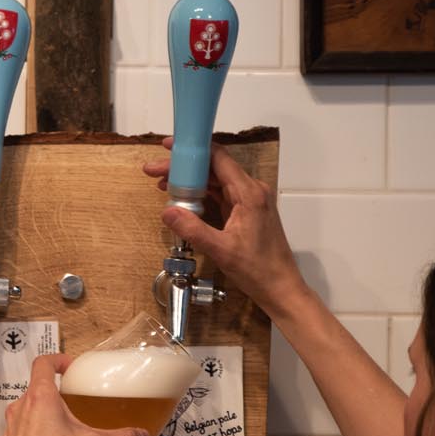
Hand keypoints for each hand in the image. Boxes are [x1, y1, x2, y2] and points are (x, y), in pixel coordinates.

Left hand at [0, 354, 147, 435]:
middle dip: (57, 390)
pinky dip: (36, 428)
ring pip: (29, 406)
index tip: (70, 367)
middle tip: (74, 399)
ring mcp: (13, 424)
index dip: (58, 360)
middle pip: (38, 385)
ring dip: (45, 410)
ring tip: (65, 424)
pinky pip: (23, 426)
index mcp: (41, 397)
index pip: (43, 363)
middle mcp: (22, 405)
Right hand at [143, 138, 310, 318]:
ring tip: (162, 183)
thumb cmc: (257, 269)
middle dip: (184, 167)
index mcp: (249, 193)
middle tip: (154, 171)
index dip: (192, 150)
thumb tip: (166, 211)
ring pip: (216, 181)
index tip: (168, 147)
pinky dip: (201, 195)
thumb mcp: (221, 250)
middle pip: (214, 168)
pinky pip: (221, 195)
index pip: (218, 158)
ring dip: (190, 181)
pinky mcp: (247, 212)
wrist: (281, 288)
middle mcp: (251, 190)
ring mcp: (250, 201)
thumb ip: (192, 229)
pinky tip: (182, 199)